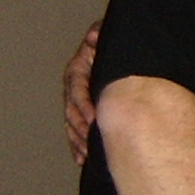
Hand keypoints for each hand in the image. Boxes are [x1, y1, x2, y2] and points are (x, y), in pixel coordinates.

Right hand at [64, 22, 101, 163]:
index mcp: (78, 69)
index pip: (76, 87)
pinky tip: (82, 159)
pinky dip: (77, 145)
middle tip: (91, 142)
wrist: (123, 53)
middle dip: (79, 128)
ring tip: (86, 154)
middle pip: (71, 110)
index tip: (93, 118)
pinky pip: (76, 131)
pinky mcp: (83, 113)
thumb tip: (95, 35)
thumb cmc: (115, 45)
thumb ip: (100, 35)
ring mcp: (77, 101)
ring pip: (71, 123)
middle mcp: (74, 86)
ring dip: (77, 140)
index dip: (83, 104)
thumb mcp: (109, 37)